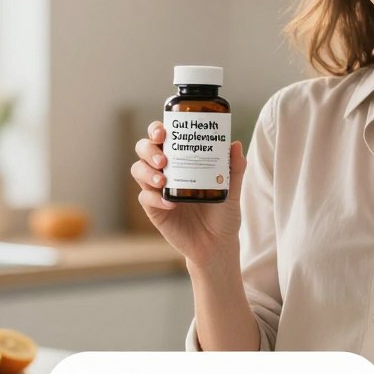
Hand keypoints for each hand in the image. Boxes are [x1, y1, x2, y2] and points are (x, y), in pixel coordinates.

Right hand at [131, 120, 245, 268]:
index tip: (164, 132)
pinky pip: (145, 198)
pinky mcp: (154, 209)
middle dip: (148, 149)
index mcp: (181, 158)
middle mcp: (166, 170)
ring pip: (138, 170)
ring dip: (146, 172)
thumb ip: (234, 169)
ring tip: (162, 181)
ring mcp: (157, 189)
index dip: (157, 129)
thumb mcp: (231, 190)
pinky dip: (154, 198)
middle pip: (143, 149)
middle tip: (163, 159)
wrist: (217, 244)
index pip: (162, 137)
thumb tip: (235, 145)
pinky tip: (169, 203)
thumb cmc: (223, 213)